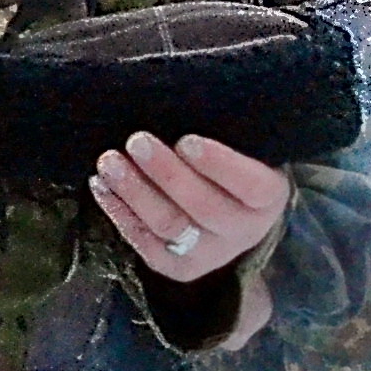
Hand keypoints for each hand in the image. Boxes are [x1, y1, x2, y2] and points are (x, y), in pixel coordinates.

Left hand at [95, 131, 291, 280]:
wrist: (231, 210)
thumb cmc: (231, 163)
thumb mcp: (241, 146)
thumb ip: (222, 132)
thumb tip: (179, 102)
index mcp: (268, 197)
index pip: (250, 185)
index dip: (218, 164)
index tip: (186, 140)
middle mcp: (244, 231)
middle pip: (203, 206)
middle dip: (166, 173)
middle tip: (136, 141)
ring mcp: (212, 254)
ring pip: (170, 226)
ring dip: (135, 192)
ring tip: (109, 163)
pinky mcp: (179, 267)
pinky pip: (146, 244)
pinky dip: (120, 214)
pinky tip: (101, 187)